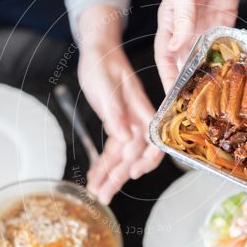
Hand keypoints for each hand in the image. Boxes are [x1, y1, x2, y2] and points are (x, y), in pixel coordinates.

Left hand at [78, 43, 162, 203]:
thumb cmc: (103, 62)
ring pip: (121, 156)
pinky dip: (103, 163)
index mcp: (140, 109)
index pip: (152, 140)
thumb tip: (125, 138)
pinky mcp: (117, 125)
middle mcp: (137, 120)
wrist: (98, 49)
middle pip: (134, 155)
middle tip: (103, 196)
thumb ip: (115, 112)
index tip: (132, 174)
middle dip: (119, 177)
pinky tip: (95, 176)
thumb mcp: (105, 85)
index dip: (145, 160)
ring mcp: (127, 124)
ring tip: (96, 193)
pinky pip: (112, 150)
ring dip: (109, 175)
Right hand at [154, 0, 241, 90]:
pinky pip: (224, 45)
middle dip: (188, 82)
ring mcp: (205, 26)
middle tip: (195, 104)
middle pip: (185, 62)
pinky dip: (226, 59)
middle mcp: (187, 28)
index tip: (171, 97)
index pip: (165, 57)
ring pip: (205, 57)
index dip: (167, 77)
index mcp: (170, 23)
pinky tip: (231, 73)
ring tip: (214, 95)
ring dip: (208, 74)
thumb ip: (182, 17)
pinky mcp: (224, 21)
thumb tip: (176, 45)